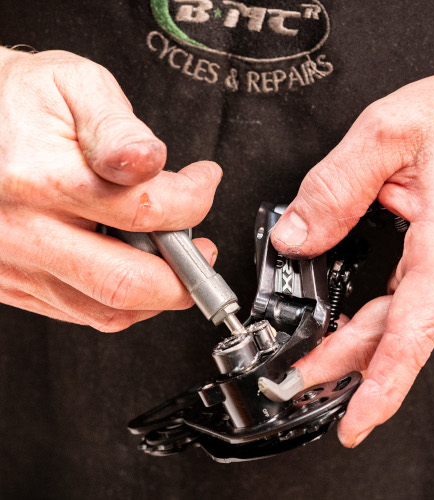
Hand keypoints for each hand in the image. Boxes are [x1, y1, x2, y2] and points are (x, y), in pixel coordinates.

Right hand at [0, 47, 221, 330]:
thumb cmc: (17, 101)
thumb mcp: (72, 86)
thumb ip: (118, 128)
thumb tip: (151, 160)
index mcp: (43, 177)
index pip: (144, 211)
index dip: (193, 202)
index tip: (204, 185)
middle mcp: (25, 230)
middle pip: (126, 281)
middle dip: (183, 277)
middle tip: (202, 255)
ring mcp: (16, 262)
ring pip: (105, 308)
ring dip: (157, 294)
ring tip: (173, 262)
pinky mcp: (13, 281)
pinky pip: (79, 311)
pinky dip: (122, 302)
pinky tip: (135, 271)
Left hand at [271, 68, 433, 446]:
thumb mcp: (390, 132)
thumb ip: (335, 187)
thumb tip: (296, 234)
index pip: (409, 334)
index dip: (379, 386)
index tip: (354, 421)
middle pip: (395, 336)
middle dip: (345, 367)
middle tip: (298, 381)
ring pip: (405, 324)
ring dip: (361, 348)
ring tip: (318, 364)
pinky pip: (417, 304)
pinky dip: (383, 323)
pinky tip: (360, 328)